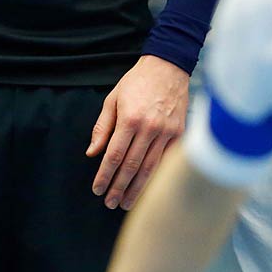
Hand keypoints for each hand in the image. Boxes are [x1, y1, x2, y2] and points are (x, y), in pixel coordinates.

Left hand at [87, 55, 189, 208]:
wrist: (168, 67)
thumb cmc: (137, 82)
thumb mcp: (112, 99)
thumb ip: (102, 127)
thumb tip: (92, 153)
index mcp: (130, 119)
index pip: (114, 155)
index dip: (104, 175)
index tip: (97, 189)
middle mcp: (149, 128)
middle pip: (132, 167)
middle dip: (119, 188)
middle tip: (110, 203)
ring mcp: (167, 132)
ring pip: (150, 168)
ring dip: (137, 189)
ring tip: (126, 203)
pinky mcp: (179, 134)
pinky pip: (166, 161)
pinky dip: (156, 177)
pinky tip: (148, 189)